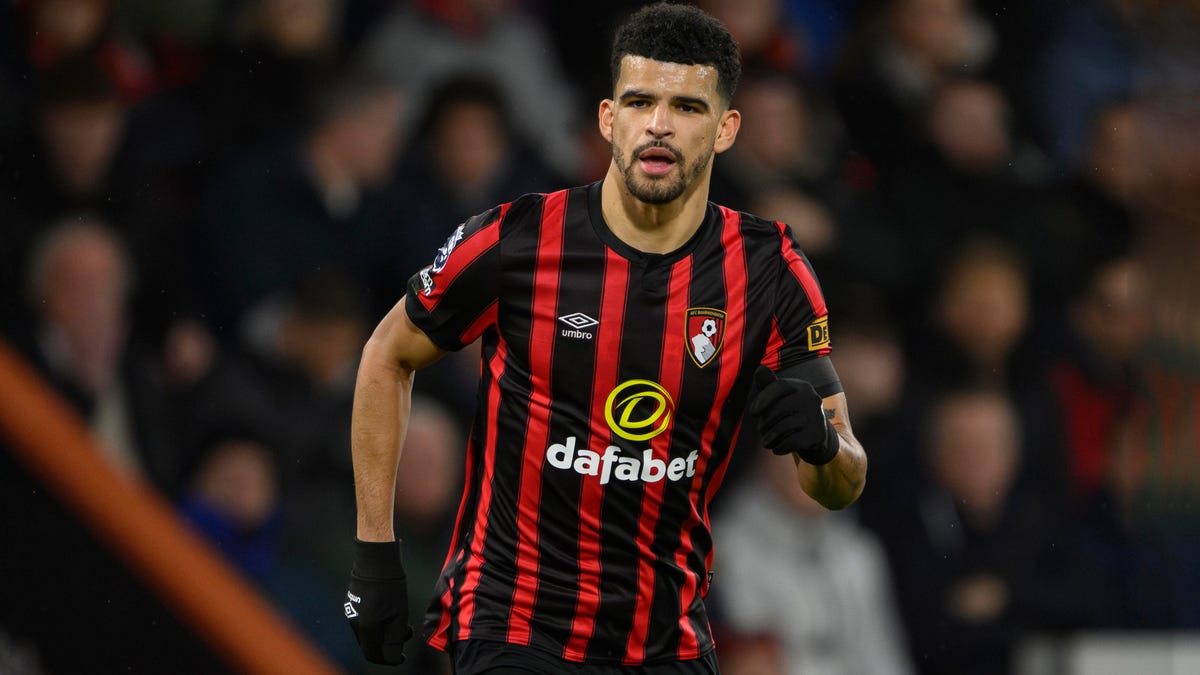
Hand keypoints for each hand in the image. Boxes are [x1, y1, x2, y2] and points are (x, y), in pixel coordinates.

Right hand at [345, 539, 413, 664]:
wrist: (376, 561)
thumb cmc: (390, 587)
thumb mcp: (399, 615)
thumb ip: (395, 639)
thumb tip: (394, 658)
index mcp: (366, 628)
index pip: (373, 655)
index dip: (389, 660)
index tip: (402, 657)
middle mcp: (355, 623)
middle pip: (370, 645)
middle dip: (388, 645)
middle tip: (406, 634)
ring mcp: (351, 613)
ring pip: (368, 633)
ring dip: (384, 634)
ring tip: (401, 621)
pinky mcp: (352, 604)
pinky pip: (364, 621)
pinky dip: (377, 624)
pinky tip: (389, 611)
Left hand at [750, 366, 839, 464]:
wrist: (817, 436)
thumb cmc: (791, 414)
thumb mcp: (780, 398)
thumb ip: (768, 384)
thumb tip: (759, 369)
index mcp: (801, 386)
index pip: (779, 386)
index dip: (763, 399)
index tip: (753, 412)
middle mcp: (811, 398)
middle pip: (779, 408)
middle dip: (764, 423)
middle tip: (761, 430)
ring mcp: (816, 416)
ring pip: (784, 427)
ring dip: (769, 438)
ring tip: (766, 441)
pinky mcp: (817, 434)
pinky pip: (792, 441)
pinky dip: (779, 447)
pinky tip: (776, 448)